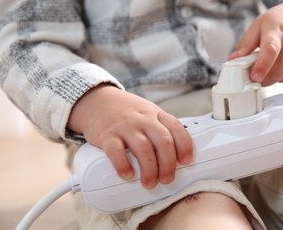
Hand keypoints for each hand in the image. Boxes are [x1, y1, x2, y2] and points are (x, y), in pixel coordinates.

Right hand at [68, 84, 192, 188]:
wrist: (96, 99)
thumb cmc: (125, 111)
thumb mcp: (147, 112)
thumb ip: (160, 128)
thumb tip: (174, 156)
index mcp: (156, 114)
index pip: (176, 128)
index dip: (185, 146)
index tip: (186, 161)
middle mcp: (143, 119)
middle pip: (163, 142)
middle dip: (168, 164)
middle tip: (167, 179)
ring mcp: (126, 126)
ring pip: (143, 148)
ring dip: (149, 170)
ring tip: (149, 182)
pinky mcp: (107, 135)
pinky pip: (116, 151)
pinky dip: (123, 165)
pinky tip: (127, 174)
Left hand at [230, 0, 282, 85]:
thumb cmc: (278, 21)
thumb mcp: (257, 26)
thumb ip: (245, 44)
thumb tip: (232, 60)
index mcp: (276, 31)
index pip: (270, 50)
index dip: (262, 66)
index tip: (254, 77)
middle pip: (277, 71)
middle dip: (263, 78)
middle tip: (258, 73)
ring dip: (275, 78)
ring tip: (275, 64)